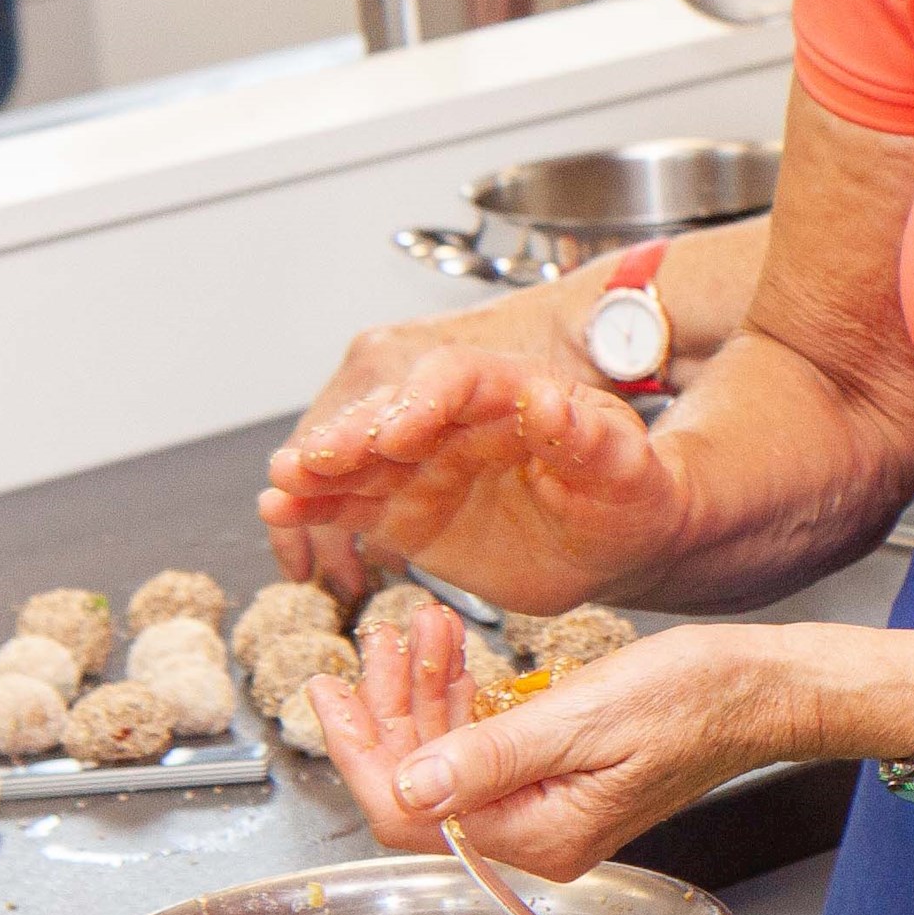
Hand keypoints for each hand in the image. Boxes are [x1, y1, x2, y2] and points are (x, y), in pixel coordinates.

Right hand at [263, 338, 691, 612]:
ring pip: (359, 453)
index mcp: (510, 388)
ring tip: (283, 484)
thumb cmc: (630, 491)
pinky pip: (351, 499)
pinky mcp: (405, 505)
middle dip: (351, 433)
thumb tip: (548, 402)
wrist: (620, 538)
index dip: (423, 400)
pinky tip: (283, 508)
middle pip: (390, 408)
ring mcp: (424, 460)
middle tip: (317, 460)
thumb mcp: (625, 465)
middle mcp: (455, 417)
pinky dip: (315, 504)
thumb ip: (588, 436)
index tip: (400, 433)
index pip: (457, 376)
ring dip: (317, 466)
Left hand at [312, 613, 887, 873]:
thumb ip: (492, 757)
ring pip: (450, 763)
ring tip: (417, 631)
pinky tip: (456, 657)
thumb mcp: (584, 718)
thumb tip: (409, 785)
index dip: (361, 753)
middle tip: (369, 648)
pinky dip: (461, 700)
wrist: (765, 689)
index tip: (329, 694)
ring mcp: (548, 809)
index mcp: (538, 835)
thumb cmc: (698, 699)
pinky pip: (486, 750)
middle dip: (388, 714)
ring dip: (424, 697)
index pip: (412, 814)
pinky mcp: (561, 778)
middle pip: (422, 789)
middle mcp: (537, 836)